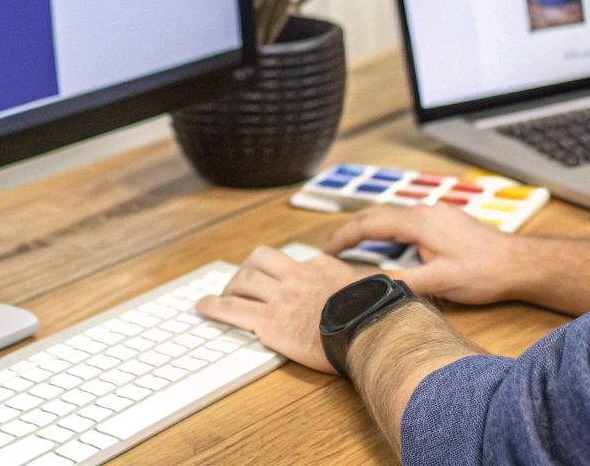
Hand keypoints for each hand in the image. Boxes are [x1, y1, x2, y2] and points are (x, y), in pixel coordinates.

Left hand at [194, 246, 362, 372]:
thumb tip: (386, 291)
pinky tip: (202, 307)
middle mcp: (297, 277)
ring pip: (244, 280)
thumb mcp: (375, 290)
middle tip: (241, 280)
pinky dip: (213, 306)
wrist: (369, 329)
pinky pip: (232, 309)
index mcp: (322, 268)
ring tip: (221, 295)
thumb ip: (367, 288)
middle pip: (261, 260)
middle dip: (248, 269)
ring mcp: (281, 298)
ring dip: (229, 286)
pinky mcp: (269, 321)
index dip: (282, 270)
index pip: (295, 261)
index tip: (280, 277)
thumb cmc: (376, 314)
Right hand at [324, 204, 527, 304]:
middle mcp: (424, 212)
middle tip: (331, 251)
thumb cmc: (484, 271)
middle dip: (350, 233)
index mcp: (418, 222)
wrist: (518, 263)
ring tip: (353, 251)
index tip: (325, 252)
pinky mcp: (443, 222)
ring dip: (370, 233)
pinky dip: (388, 234)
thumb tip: (368, 286)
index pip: (368, 225)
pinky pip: (406, 223)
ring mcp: (435, 214)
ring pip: (391, 219)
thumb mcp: (439, 282)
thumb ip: (401, 283)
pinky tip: (388, 250)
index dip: (342, 238)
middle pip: (376, 216)